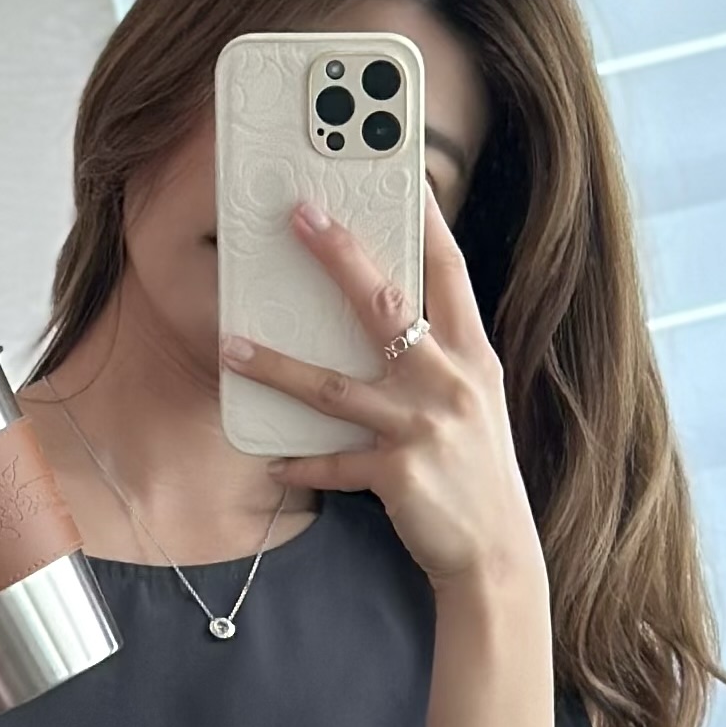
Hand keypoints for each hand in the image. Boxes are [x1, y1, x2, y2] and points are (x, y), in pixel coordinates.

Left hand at [220, 190, 544, 599]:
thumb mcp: (472, 403)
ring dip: (277, 367)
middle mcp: (449, 381)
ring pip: (335, 386)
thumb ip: (437, 359)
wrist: (495, 553)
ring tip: (230, 347)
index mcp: (470, 355)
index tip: (399, 173)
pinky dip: (300, 463)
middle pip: (386, 305)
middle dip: (340, 256)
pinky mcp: (398, 475)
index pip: (448, 272)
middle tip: (299, 216)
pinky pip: (334, 464)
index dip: (424, 221)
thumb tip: (391, 320)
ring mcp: (422, 427)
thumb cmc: (474, 473)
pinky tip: (271, 460)